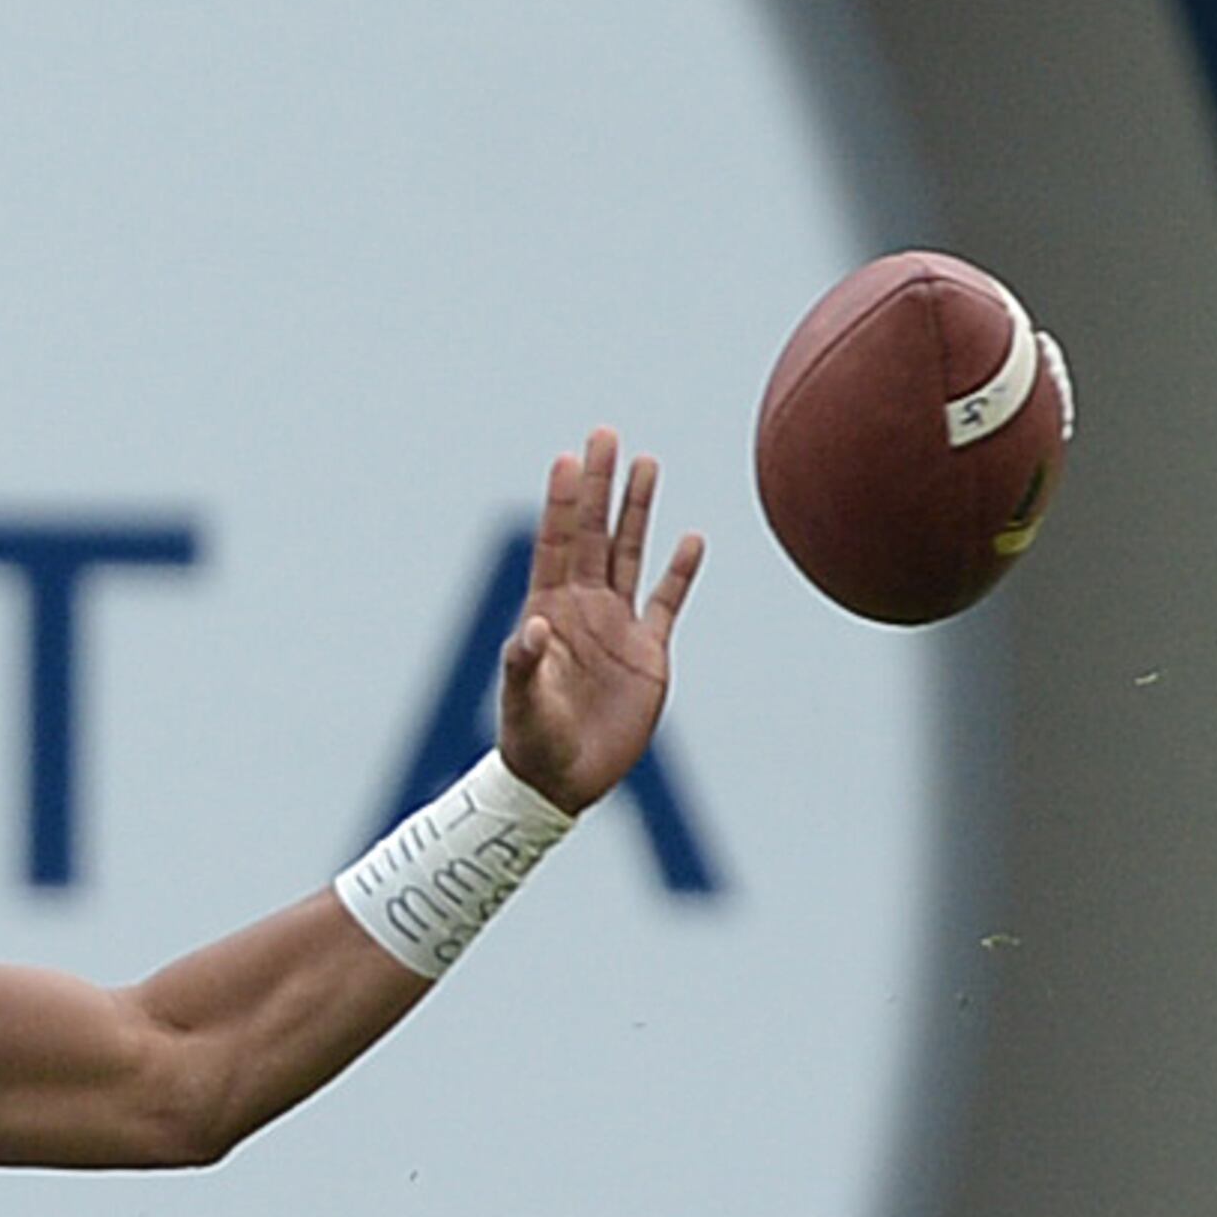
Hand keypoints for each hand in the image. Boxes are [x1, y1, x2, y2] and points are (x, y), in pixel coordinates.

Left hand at [495, 430, 703, 814]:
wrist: (563, 782)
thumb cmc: (532, 744)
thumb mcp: (525, 706)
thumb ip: (525, 667)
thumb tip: (532, 628)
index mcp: (548, 613)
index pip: (556, 544)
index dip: (561, 502)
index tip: (567, 457)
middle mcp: (582, 609)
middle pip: (593, 534)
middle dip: (599, 485)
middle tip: (604, 434)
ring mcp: (616, 626)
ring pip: (628, 553)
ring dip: (637, 510)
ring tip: (645, 462)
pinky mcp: (648, 652)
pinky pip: (667, 600)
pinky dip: (680, 571)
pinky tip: (692, 538)